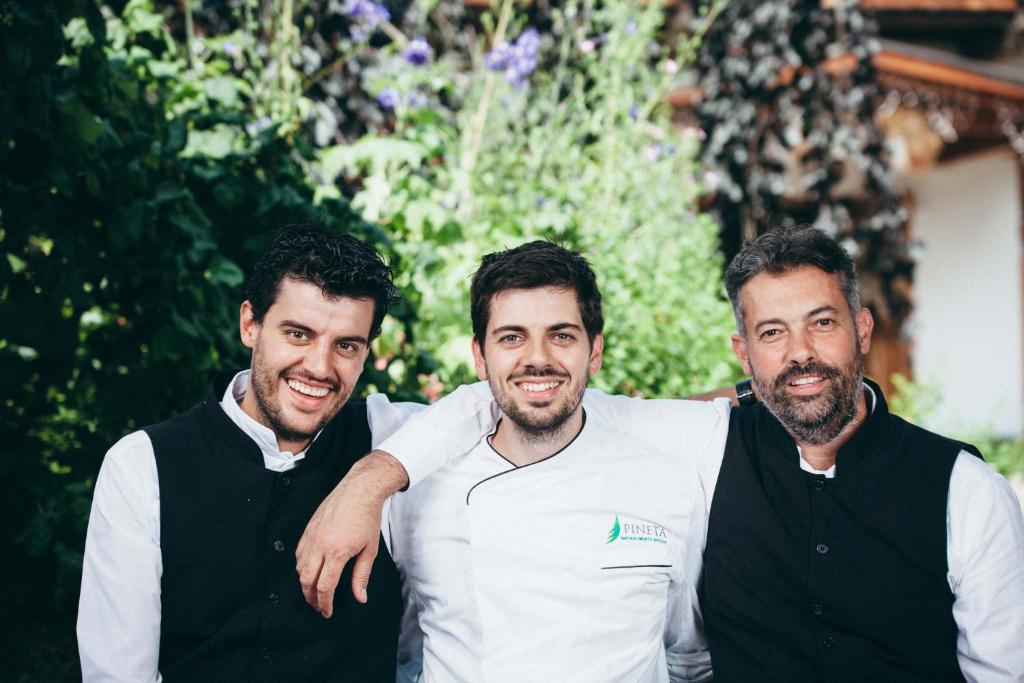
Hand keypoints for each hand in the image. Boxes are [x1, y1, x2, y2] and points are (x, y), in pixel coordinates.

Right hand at [296, 450, 408, 616]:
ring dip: (305, 583)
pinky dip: (301, 567)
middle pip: (307, 581)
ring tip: (315, 591)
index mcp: (337, 552)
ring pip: (299, 568)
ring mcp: (312, 536)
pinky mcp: (308, 529)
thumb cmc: (368, 517)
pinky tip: (310, 571)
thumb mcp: (370, 549)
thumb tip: (360, 597)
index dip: (324, 603)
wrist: (360, 490)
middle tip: (319, 606)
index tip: (327, 612)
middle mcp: (320, 545)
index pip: (324, 587)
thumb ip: (362, 576)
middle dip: (311, 597)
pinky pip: (298, 554)